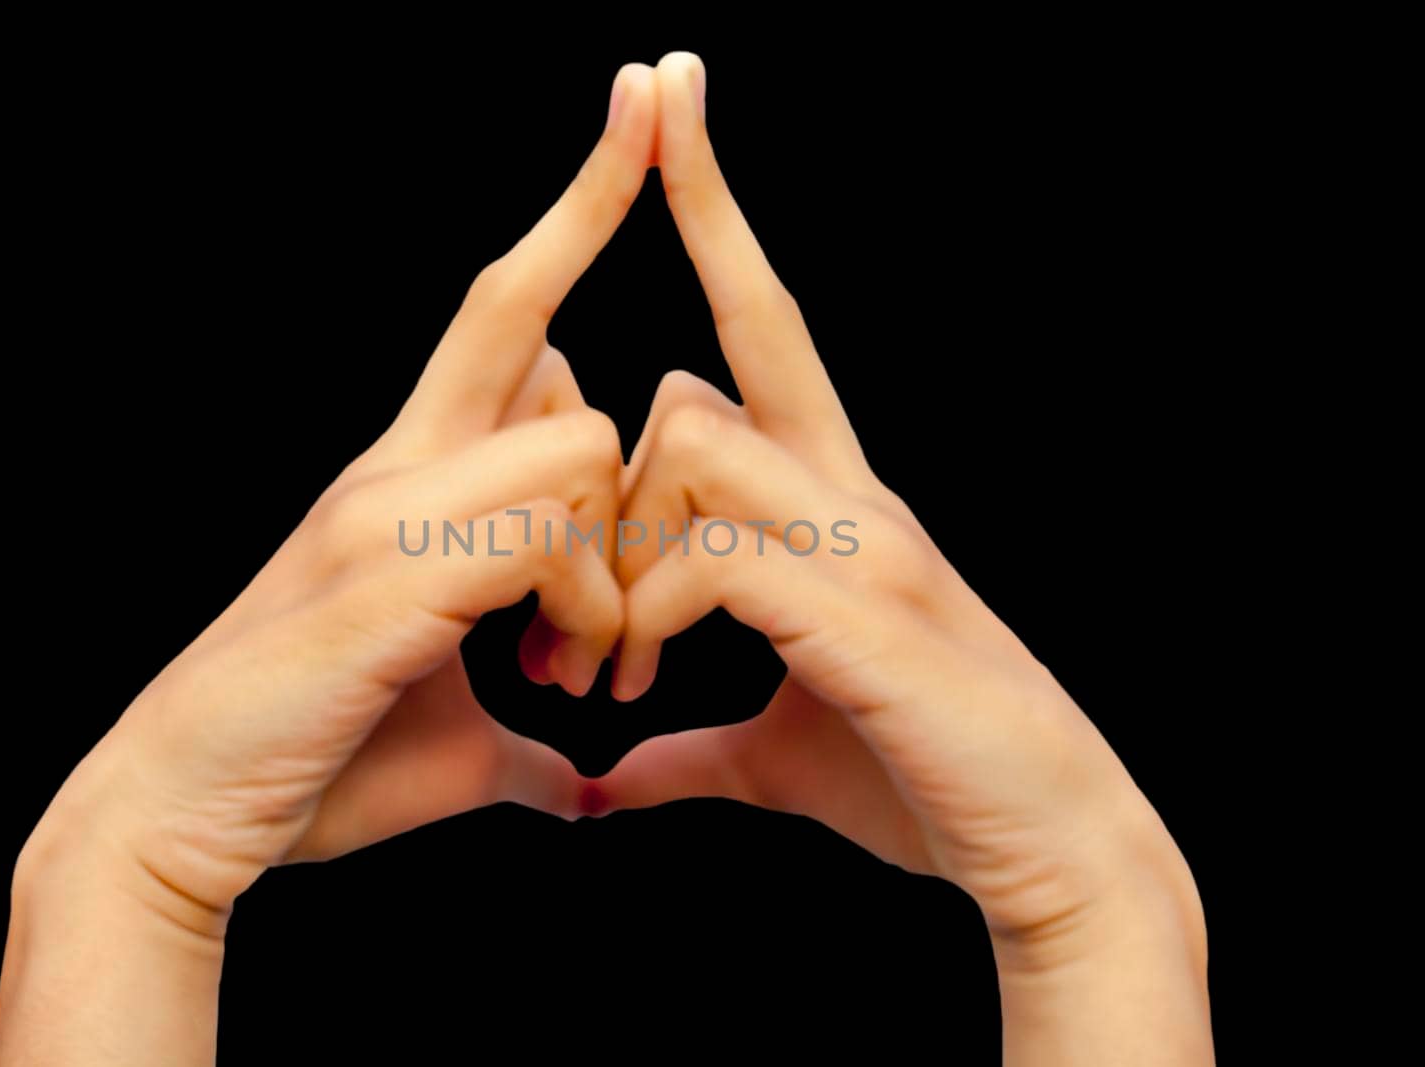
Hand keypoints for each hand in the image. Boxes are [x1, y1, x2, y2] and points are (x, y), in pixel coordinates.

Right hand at [0, 63, 658, 1065]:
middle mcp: (398, 464)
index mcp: (414, 476)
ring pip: (572, 437)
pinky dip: (580, 606)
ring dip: (608, 566)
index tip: (644, 107)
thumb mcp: (457, 733)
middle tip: (608, 632)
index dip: (579, 207)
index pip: (507, 304)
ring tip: (580, 674)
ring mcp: (389, 507)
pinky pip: (542, 524)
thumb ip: (520, 727)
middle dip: (620, 457)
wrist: (188, 811)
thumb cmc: (317, 762)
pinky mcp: (392, 567)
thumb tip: (574, 776)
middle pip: (543, 339)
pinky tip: (548, 677)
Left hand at [596, 54, 1211, 1063]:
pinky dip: (657, 611)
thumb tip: (612, 774)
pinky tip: (642, 688)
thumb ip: (687, 739)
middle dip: (607, 492)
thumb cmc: (912, 778)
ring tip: (607, 674)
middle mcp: (849, 492)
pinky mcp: (863, 607)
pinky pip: (720, 548)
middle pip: (690, 385)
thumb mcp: (768, 750)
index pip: (759, 322)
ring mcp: (863, 541)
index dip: (715, 210)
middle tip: (578, 638)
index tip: (671, 101)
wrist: (1040, 841)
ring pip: (697, 440)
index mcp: (826, 500)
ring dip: (625, 557)